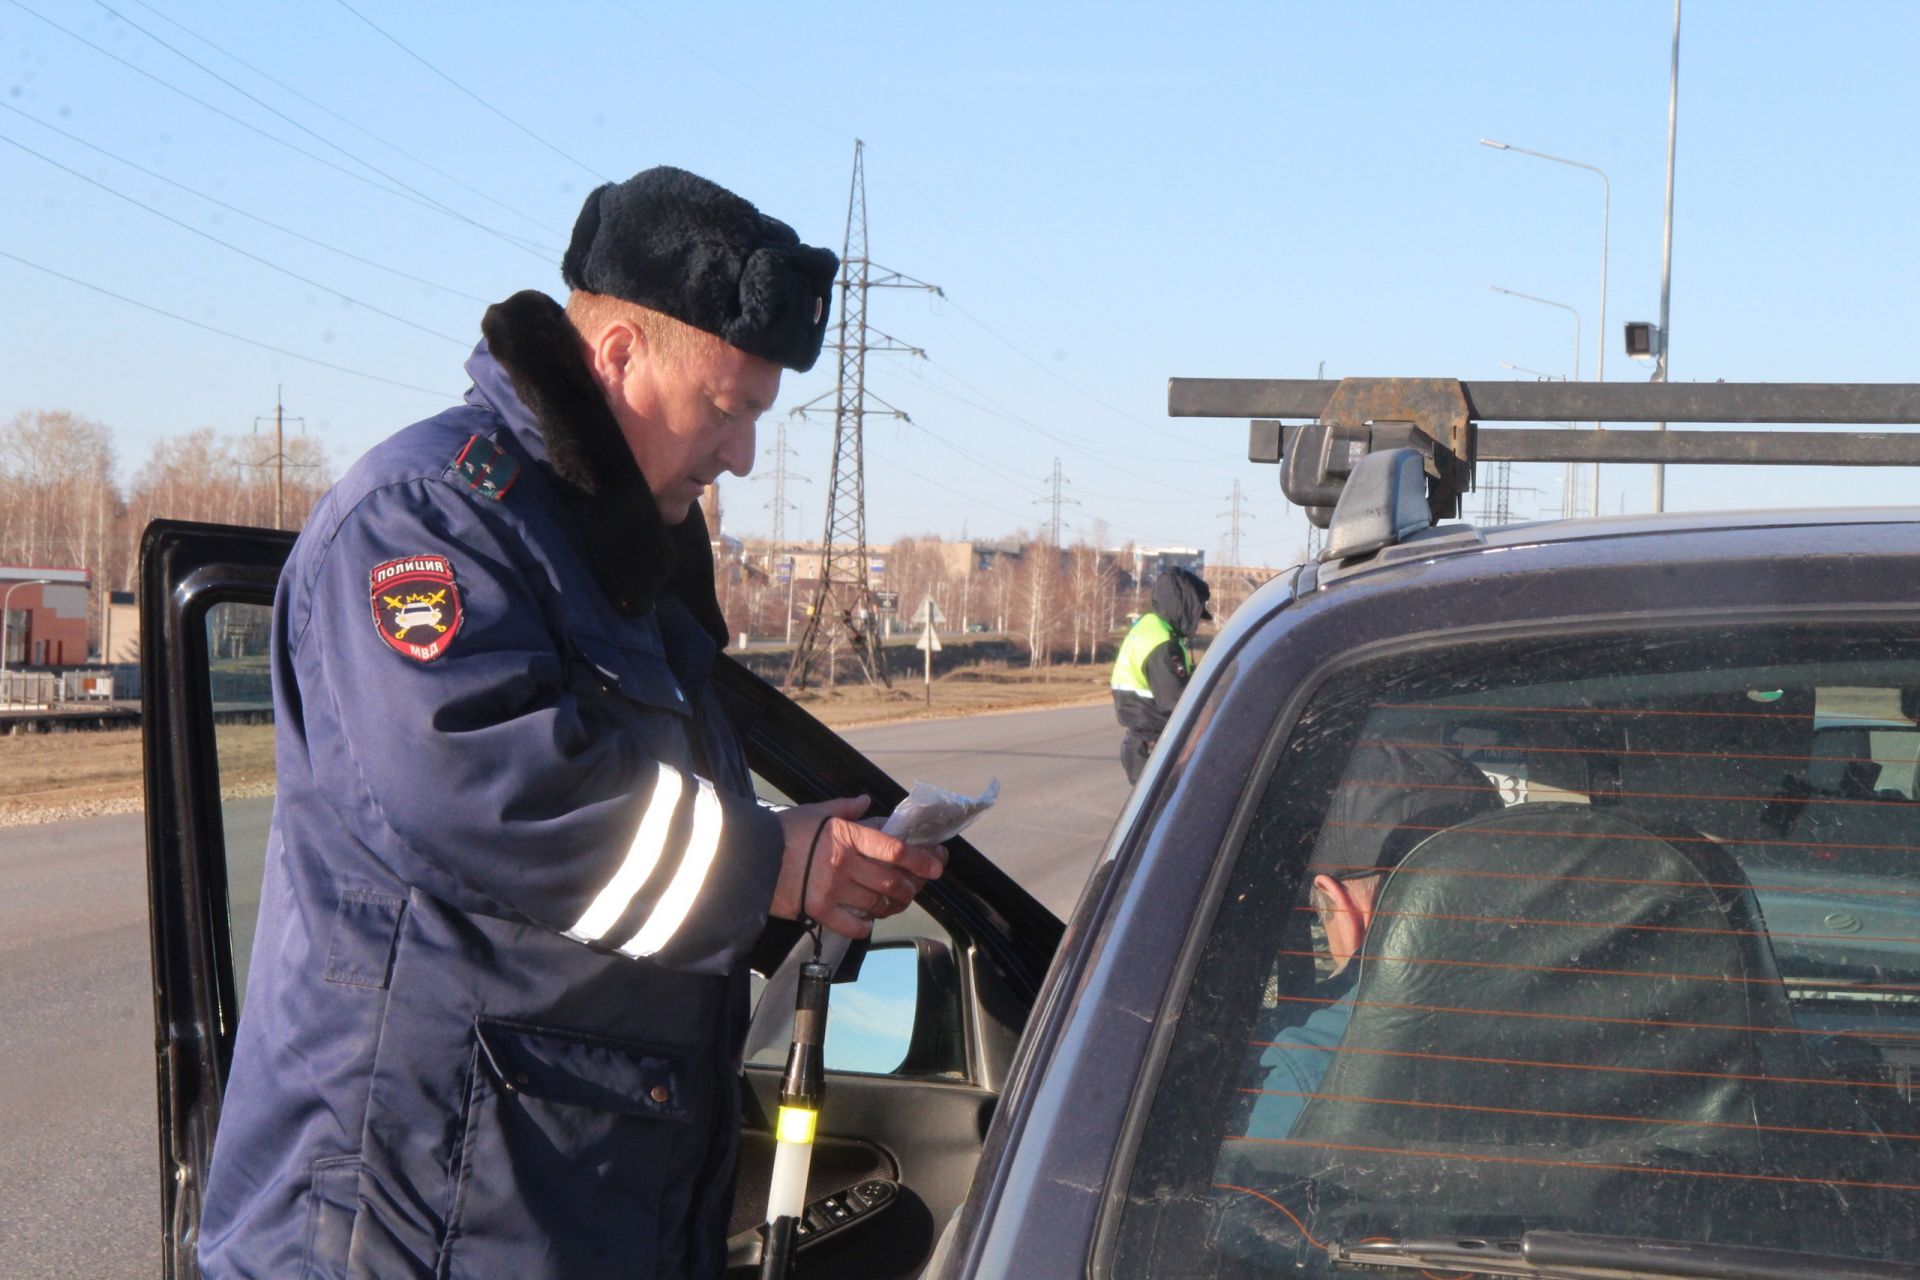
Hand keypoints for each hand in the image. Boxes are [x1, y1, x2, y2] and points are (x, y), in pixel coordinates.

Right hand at [771, 795, 946, 938]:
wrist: (748, 857)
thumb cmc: (783, 831)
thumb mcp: (815, 812)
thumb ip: (845, 808)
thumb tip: (865, 801)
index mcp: (847, 836)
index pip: (895, 850)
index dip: (922, 859)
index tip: (937, 863)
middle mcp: (845, 865)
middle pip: (893, 882)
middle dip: (913, 886)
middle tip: (918, 884)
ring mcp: (833, 891)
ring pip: (878, 905)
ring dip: (894, 905)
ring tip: (897, 901)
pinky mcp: (819, 912)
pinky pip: (855, 926)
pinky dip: (868, 925)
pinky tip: (870, 919)